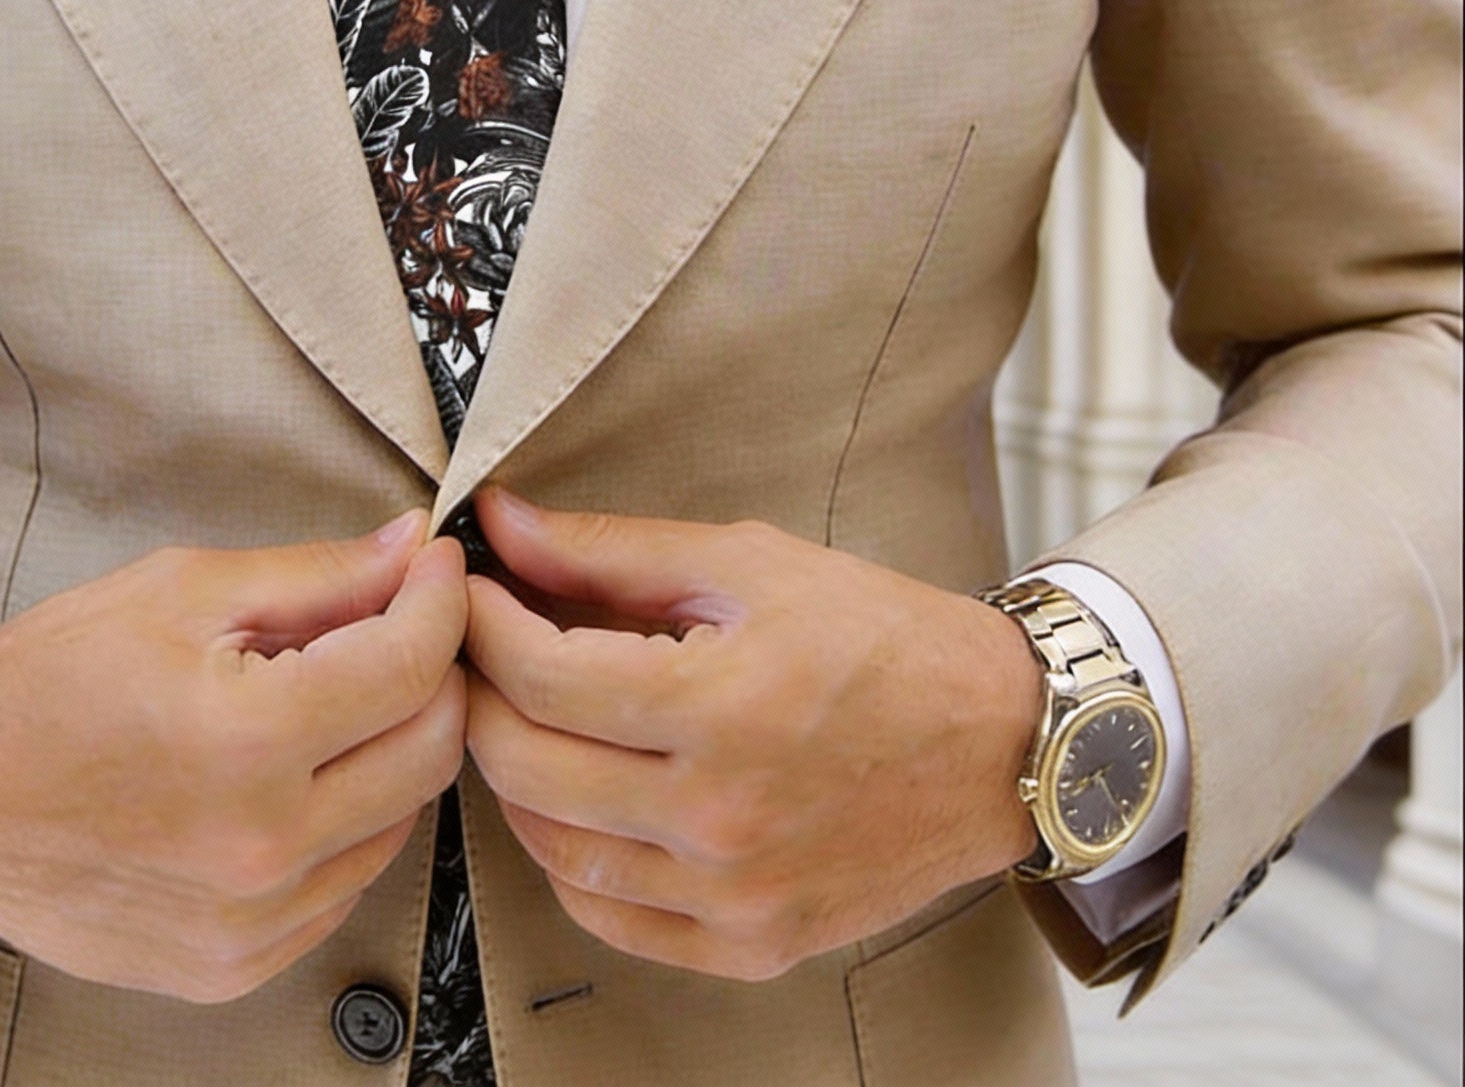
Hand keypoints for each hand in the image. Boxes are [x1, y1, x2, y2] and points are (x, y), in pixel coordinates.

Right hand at [0, 514, 467, 1001]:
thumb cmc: (45, 681)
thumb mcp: (181, 590)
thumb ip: (316, 575)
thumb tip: (410, 550)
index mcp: (247, 741)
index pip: (411, 664)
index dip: (439, 599)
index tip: (434, 567)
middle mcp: (262, 848)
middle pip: (430, 749)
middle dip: (435, 670)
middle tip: (400, 622)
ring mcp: (251, 923)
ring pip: (400, 820)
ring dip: (393, 746)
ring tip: (335, 694)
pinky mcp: (235, 965)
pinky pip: (345, 883)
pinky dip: (348, 819)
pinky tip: (298, 771)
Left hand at [462, 489, 1039, 981]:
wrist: (999, 741)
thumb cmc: (880, 638)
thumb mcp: (747, 562)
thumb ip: (611, 551)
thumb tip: (503, 524)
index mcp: (722, 708)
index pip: (541, 676)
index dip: (481, 623)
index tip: (469, 589)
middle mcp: (721, 817)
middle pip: (525, 765)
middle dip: (479, 692)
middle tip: (479, 646)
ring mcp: (735, 896)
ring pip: (551, 849)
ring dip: (513, 775)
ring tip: (524, 714)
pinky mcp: (751, 945)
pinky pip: (608, 917)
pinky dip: (567, 859)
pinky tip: (576, 798)